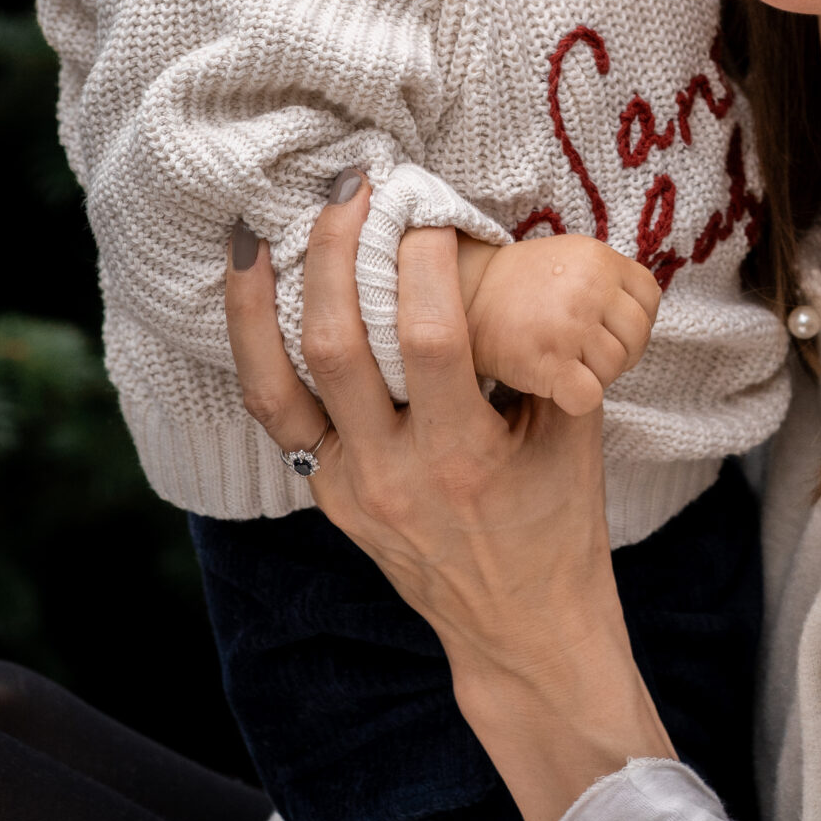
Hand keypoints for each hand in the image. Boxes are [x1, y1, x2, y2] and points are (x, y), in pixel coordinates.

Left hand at [224, 193, 674, 820]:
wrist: (521, 633)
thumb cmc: (559, 524)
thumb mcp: (570, 435)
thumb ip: (548, 354)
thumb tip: (534, 258)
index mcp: (464, 456)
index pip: (430, 338)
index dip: (425, 262)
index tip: (430, 213)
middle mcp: (392, 474)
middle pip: (339, 344)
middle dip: (336, 253)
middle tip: (349, 187)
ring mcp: (349, 489)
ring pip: (279, 383)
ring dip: (262, 299)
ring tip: (255, 227)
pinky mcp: (328, 495)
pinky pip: (279, 415)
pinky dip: (257, 350)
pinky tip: (249, 295)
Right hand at [458, 235, 659, 414]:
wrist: (460, 294)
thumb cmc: (519, 285)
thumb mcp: (570, 260)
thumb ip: (607, 280)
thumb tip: (641, 318)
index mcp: (599, 259)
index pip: (649, 297)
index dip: (633, 319)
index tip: (606, 329)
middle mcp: (589, 288)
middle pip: (637, 336)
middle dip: (618, 352)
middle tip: (585, 355)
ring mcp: (569, 324)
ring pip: (613, 369)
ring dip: (593, 375)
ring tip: (563, 363)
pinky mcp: (547, 361)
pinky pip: (589, 396)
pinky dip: (576, 399)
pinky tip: (554, 386)